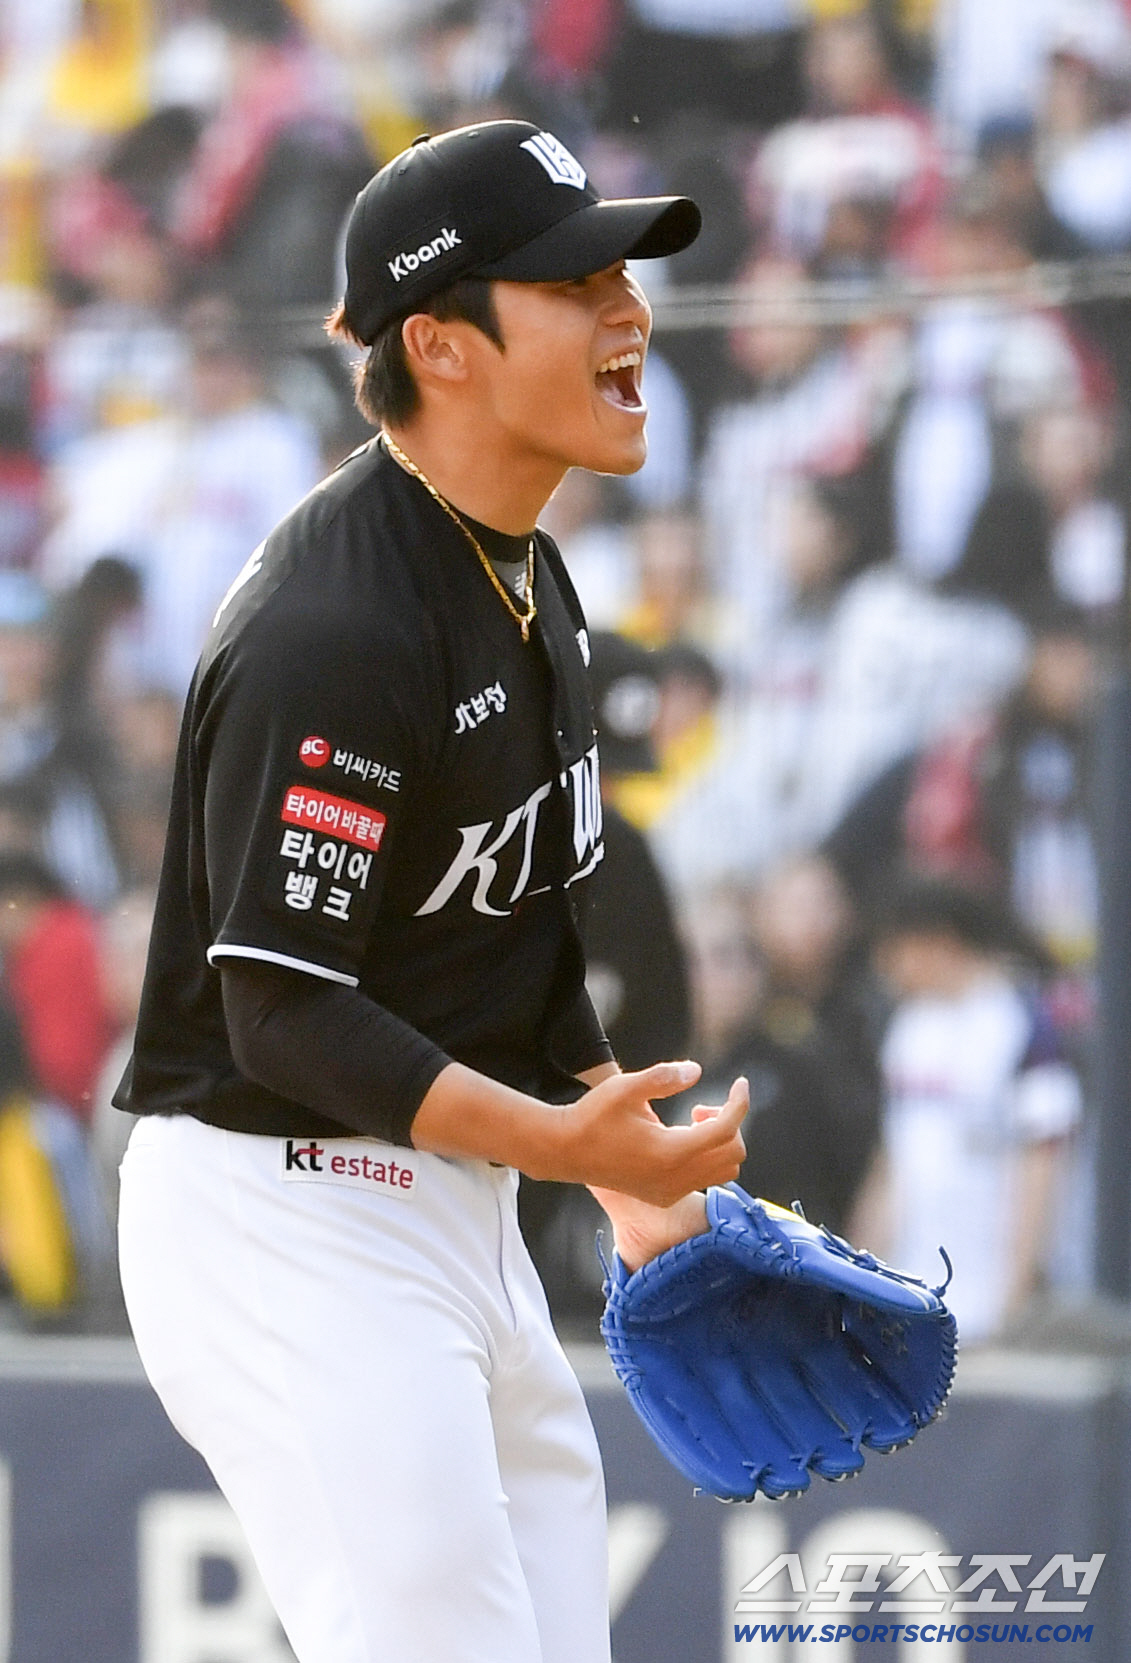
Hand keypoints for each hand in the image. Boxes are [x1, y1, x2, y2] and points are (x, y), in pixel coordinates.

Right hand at [566, 1067, 746, 1210]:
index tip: (741, 1082)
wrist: (565, 1151)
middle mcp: (675, 1178)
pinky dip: (707, 1157)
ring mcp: (670, 1192)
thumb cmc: (593, 1115)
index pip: (727, 1128)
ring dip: (720, 1143)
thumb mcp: (625, 1087)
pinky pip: (705, 1180)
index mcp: (671, 1151)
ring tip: (692, 1123)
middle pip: (734, 1152)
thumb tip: (696, 1071)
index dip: (740, 1102)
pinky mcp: (663, 1197)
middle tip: (699, 1107)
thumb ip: (664, 1077)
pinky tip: (679, 1140)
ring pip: (725, 1171)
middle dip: (728, 1123)